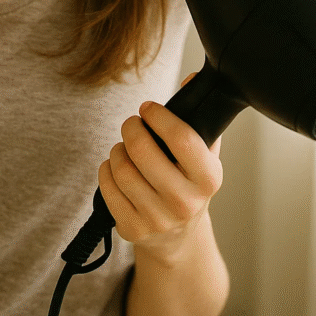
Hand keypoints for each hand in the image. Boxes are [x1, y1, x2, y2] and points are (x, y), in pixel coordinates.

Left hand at [98, 76, 222, 264]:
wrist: (179, 236)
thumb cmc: (188, 183)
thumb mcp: (203, 154)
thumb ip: (199, 116)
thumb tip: (191, 79)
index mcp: (208, 179)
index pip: (183, 139)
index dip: (159, 116)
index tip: (148, 108)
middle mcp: (185, 202)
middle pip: (142, 150)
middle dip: (131, 127)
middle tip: (132, 124)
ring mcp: (158, 219)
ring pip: (121, 168)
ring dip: (118, 149)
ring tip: (125, 147)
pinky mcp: (133, 229)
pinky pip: (107, 187)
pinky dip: (106, 170)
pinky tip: (116, 167)